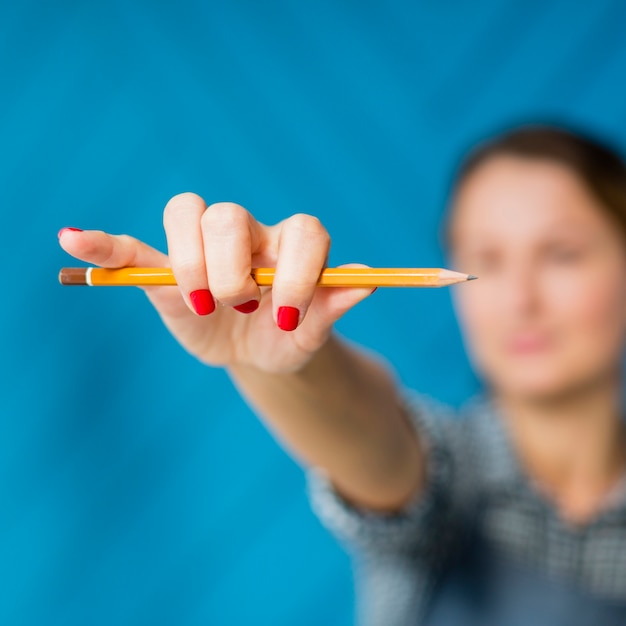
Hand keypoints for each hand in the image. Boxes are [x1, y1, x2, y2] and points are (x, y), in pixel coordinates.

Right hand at [58, 193, 374, 371]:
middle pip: (231, 216)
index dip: (297, 270)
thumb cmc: (288, 337)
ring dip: (191, 261)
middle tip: (240, 308)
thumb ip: (332, 309)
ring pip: (189, 213)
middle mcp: (250, 235)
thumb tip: (367, 282)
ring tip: (203, 303)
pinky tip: (76, 241)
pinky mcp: (165, 268)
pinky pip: (131, 247)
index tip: (287, 315)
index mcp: (292, 246)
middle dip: (232, 269)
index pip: (302, 231)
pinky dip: (105, 244)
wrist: (260, 348)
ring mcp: (204, 248)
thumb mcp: (310, 336)